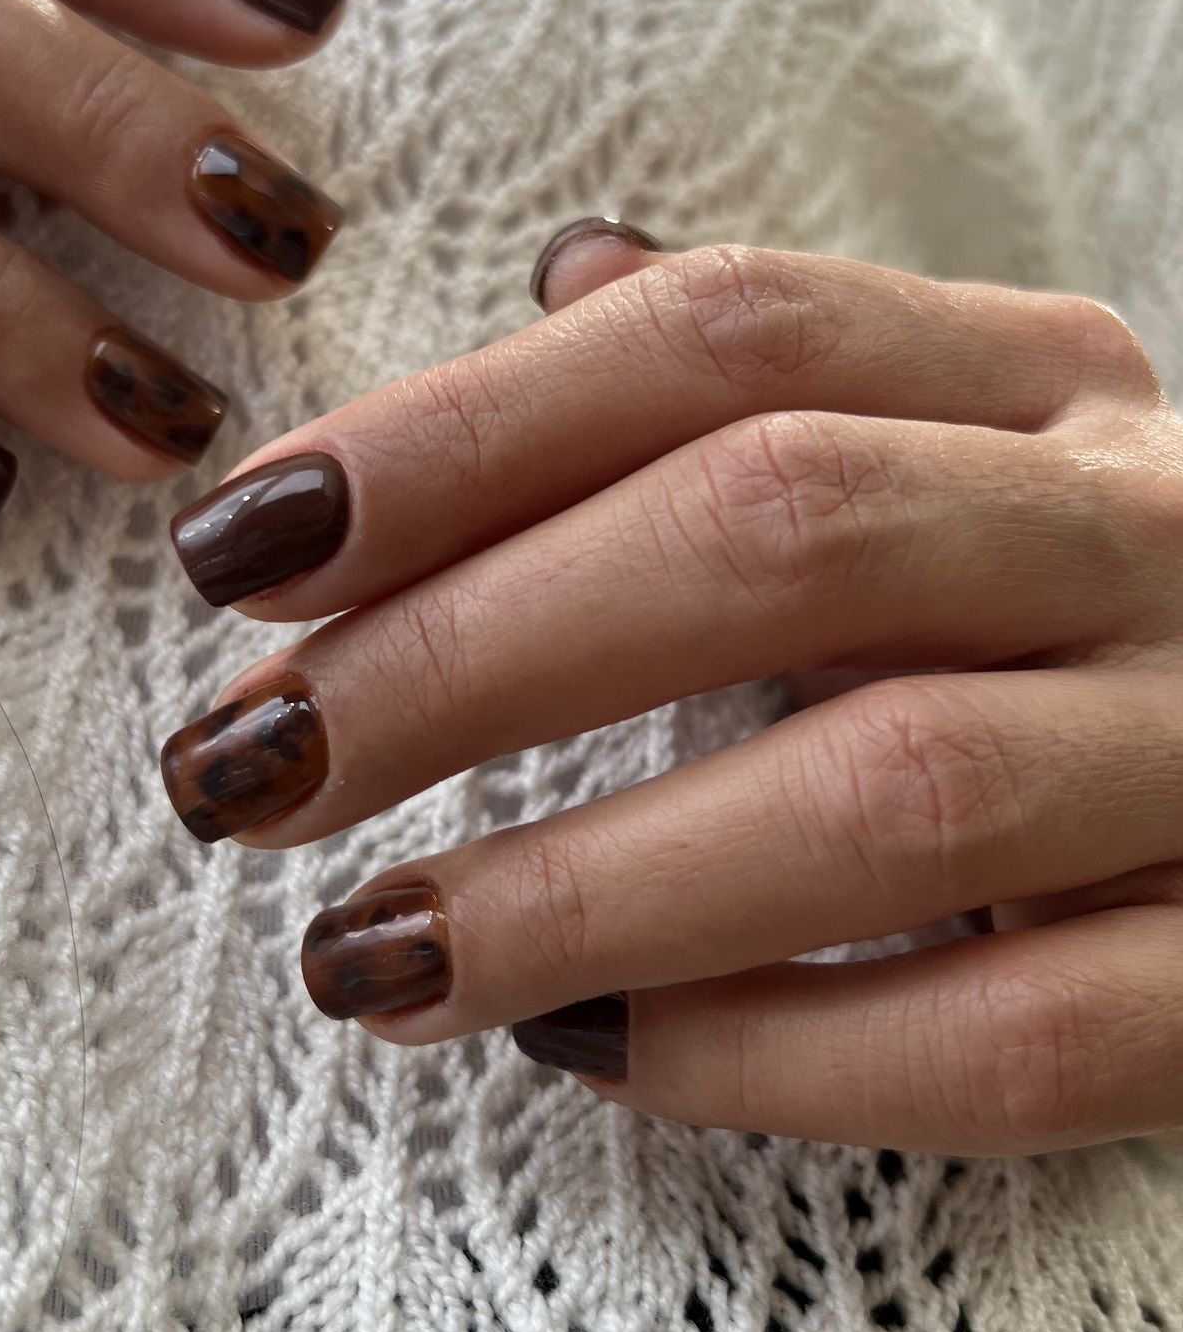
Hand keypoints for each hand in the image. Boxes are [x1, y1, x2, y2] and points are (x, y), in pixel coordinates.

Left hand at [159, 224, 1182, 1154]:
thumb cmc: (1072, 617)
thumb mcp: (955, 449)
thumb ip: (767, 383)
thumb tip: (549, 275)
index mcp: (1038, 374)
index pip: (721, 333)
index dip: (458, 433)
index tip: (239, 549)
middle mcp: (1146, 525)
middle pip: (779, 528)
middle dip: (468, 653)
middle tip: (240, 769)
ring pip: (889, 795)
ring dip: (582, 883)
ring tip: (364, 954)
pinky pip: (1012, 1035)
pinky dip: (772, 1056)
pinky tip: (587, 1056)